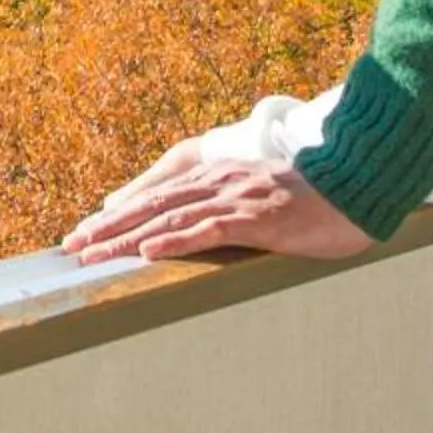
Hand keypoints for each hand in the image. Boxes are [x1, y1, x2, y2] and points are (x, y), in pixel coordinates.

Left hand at [61, 156, 374, 264]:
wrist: (360, 185)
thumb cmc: (315, 201)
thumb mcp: (262, 201)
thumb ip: (228, 211)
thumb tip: (195, 234)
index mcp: (219, 179)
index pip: (156, 198)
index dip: (117, 216)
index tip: (85, 235)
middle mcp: (220, 183)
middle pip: (151, 207)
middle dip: (107, 228)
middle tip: (71, 248)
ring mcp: (237, 198)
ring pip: (170, 219)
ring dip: (127, 238)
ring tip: (94, 254)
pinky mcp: (258, 216)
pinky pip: (209, 229)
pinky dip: (176, 241)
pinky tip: (149, 252)